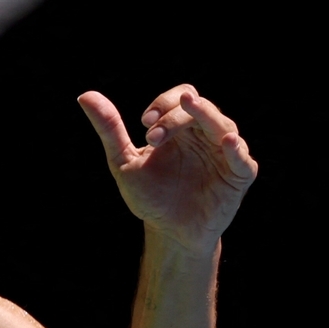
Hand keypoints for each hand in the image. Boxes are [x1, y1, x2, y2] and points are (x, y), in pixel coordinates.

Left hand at [78, 85, 257, 254]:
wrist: (167, 231)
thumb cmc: (149, 195)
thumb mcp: (124, 161)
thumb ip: (109, 129)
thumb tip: (85, 95)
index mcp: (181, 128)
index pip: (181, 97)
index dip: (165, 103)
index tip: (144, 123)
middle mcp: (205, 135)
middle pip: (200, 108)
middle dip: (175, 117)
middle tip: (152, 137)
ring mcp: (224, 154)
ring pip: (223, 125)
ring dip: (205, 117)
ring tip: (190, 108)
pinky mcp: (238, 176)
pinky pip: (243, 159)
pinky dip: (236, 149)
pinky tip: (227, 141)